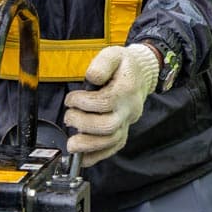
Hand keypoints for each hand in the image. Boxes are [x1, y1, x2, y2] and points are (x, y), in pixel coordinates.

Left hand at [63, 44, 160, 166]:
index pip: (106, 101)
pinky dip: (97, 156)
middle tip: (69, 116)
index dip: (84, 102)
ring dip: (88, 145)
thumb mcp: (113, 54)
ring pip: (111, 141)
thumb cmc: (123, 66)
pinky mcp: (123, 131)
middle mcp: (129, 108)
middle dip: (84, 124)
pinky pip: (113, 148)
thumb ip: (102, 63)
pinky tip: (82, 158)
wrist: (141, 75)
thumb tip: (92, 78)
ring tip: (72, 142)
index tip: (71, 98)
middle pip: (109, 126)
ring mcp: (127, 122)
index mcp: (126, 89)